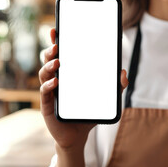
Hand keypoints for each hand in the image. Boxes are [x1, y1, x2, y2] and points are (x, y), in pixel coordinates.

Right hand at [39, 28, 128, 151]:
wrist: (78, 136)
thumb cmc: (88, 114)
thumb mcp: (105, 99)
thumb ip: (116, 87)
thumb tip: (124, 73)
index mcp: (67, 75)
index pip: (59, 55)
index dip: (55, 42)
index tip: (55, 30)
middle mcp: (55, 80)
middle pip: (48, 61)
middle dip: (50, 51)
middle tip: (57, 46)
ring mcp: (50, 92)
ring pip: (44, 74)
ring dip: (49, 66)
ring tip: (58, 62)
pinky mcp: (48, 106)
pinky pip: (44, 93)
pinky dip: (49, 86)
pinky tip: (55, 82)